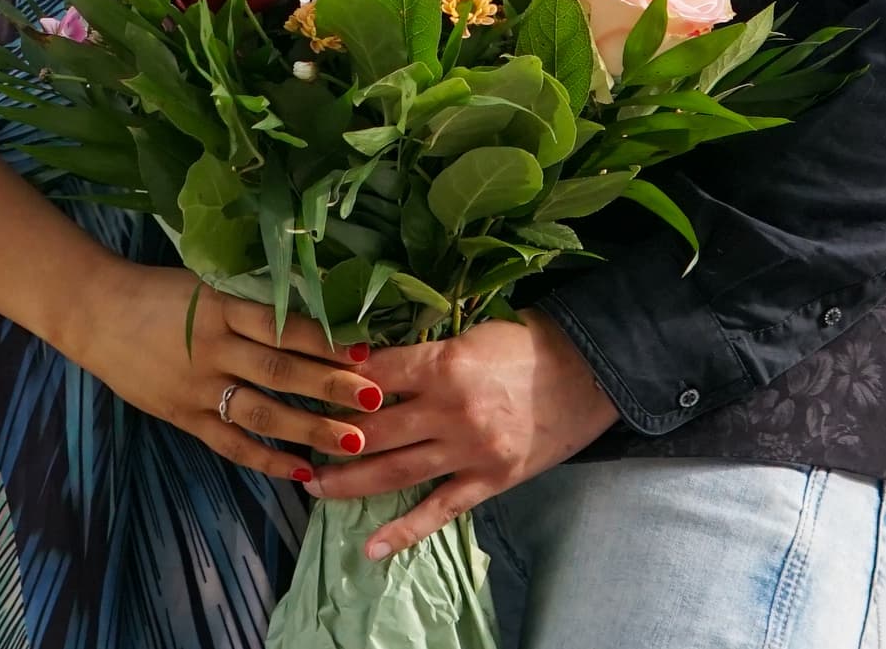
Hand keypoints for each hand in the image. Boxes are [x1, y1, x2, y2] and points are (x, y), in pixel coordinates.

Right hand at [47, 259, 382, 485]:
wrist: (94, 313)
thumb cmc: (157, 293)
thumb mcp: (206, 286)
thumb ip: (251, 308)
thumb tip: (311, 323)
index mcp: (222, 309)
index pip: (284, 328)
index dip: (327, 340)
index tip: (366, 351)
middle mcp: (213, 349)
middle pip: (281, 371)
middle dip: (331, 387)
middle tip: (374, 400)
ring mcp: (197, 388)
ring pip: (262, 413)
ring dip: (309, 428)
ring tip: (351, 441)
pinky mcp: (183, 416)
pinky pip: (231, 443)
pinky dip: (266, 459)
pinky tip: (301, 470)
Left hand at [307, 313, 620, 558]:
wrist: (586, 373)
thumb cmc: (524, 347)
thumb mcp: (467, 337)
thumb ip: (422, 357)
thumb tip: (369, 368)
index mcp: (443, 364)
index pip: (372, 376)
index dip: (336, 382)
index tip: (309, 386)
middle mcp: (450, 410)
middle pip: (373, 429)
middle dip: (330, 437)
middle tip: (299, 443)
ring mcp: (469, 450)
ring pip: (394, 471)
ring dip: (350, 481)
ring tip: (315, 487)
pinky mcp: (489, 480)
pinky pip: (439, 511)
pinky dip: (404, 532)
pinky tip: (372, 547)